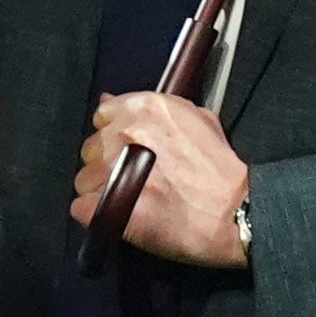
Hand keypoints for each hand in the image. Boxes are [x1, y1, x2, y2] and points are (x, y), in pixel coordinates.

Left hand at [71, 92, 251, 268]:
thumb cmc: (221, 170)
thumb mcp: (197, 119)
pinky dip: (96, 215)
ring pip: (84, 180)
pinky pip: (81, 207)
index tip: (127, 151)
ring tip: (131, 201)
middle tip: (133, 179)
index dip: (113, 136)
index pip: (102, 116)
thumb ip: (150, 109)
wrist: (235, 212)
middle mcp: (125, 134)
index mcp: (144, 109)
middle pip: (91, 149)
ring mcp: (113, 170)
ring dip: (101, 191)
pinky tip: (118, 217)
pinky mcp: (107, 205)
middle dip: (107, 164)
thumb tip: (109, 99)